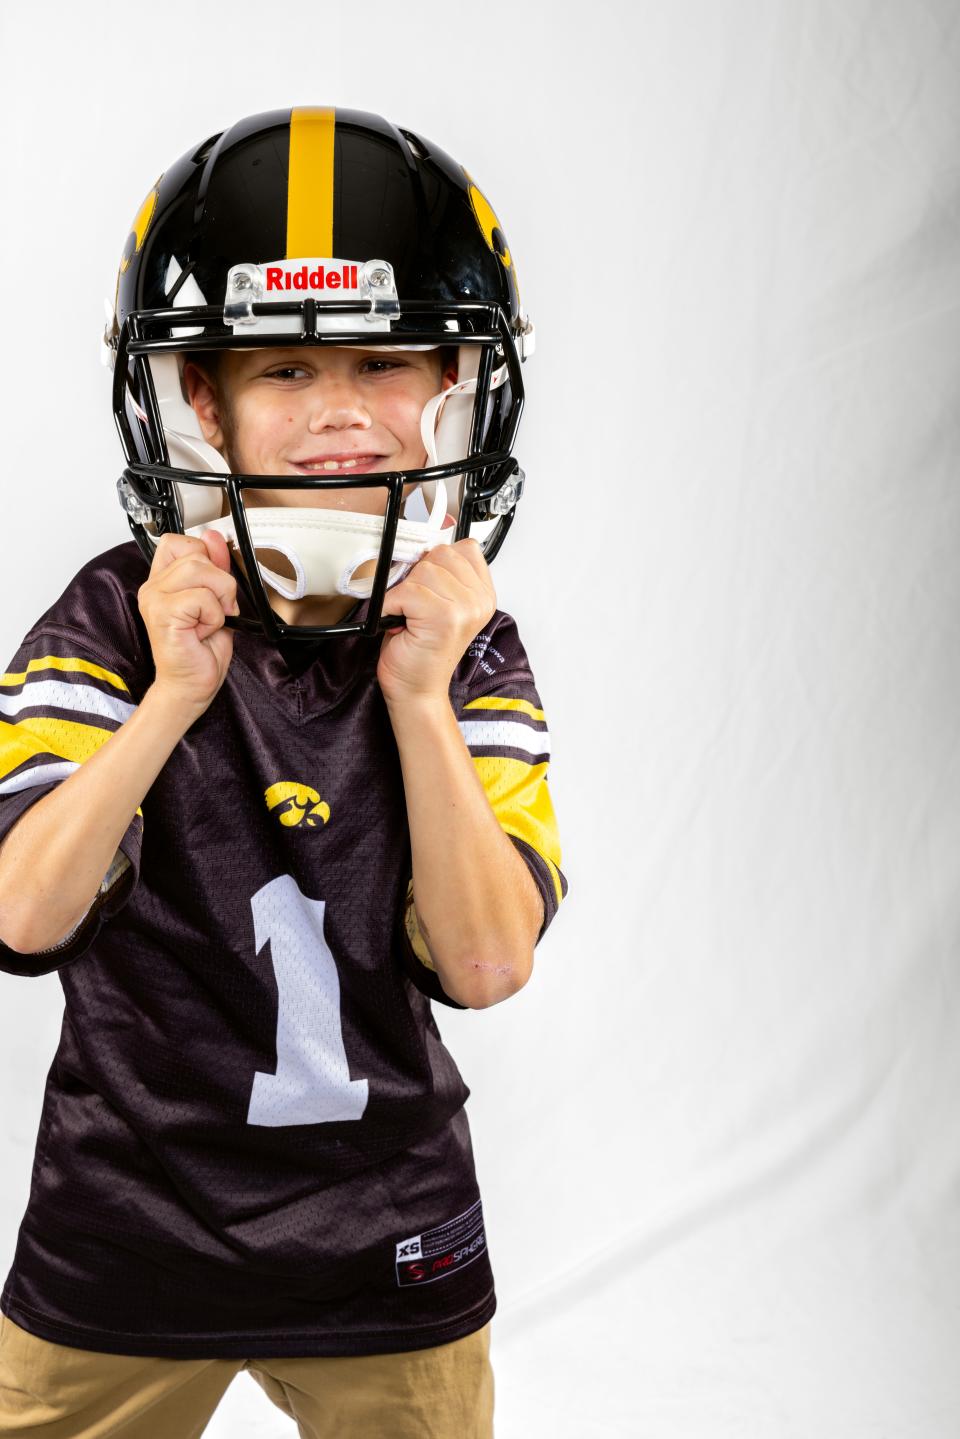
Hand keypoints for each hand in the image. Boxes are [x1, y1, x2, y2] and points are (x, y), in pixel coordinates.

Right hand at [137, 530, 239, 714]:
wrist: (191, 686)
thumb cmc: (200, 652)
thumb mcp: (217, 602)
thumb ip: (216, 568)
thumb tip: (214, 538)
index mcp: (163, 581)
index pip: (178, 542)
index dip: (204, 555)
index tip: (214, 583)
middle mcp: (154, 587)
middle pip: (197, 554)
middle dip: (221, 584)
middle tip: (215, 611)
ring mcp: (155, 599)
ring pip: (202, 570)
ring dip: (219, 599)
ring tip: (208, 621)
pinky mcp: (163, 613)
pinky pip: (202, 598)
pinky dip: (213, 616)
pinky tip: (202, 631)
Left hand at [377, 539, 496, 705]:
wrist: (416, 690)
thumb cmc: (420, 651)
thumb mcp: (437, 604)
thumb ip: (440, 575)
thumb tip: (419, 547)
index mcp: (483, 594)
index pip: (463, 548)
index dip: (436, 561)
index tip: (427, 585)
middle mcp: (479, 600)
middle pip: (441, 554)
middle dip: (418, 577)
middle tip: (416, 607)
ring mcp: (466, 608)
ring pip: (423, 570)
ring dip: (405, 593)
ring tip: (410, 617)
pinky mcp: (445, 617)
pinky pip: (407, 590)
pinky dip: (393, 605)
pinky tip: (401, 623)